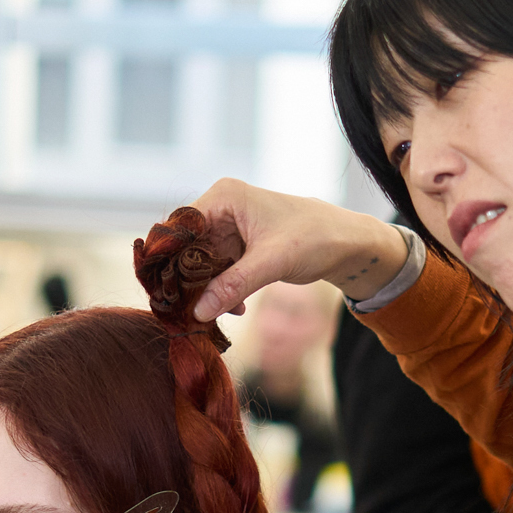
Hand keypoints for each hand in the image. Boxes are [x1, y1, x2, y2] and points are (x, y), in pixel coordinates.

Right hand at [188, 178, 413, 320]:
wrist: (346, 244)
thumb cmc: (315, 238)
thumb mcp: (272, 262)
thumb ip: (233, 285)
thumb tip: (199, 311)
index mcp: (225, 197)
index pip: (181, 227)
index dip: (170, 259)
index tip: (165, 291)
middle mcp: (221, 209)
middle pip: (187, 249)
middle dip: (189, 281)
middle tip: (187, 312)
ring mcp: (229, 229)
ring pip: (200, 264)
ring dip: (206, 291)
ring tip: (211, 315)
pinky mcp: (238, 249)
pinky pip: (217, 273)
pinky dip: (222, 292)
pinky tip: (234, 309)